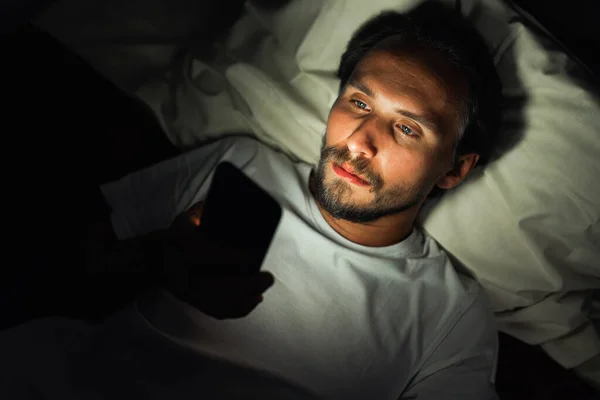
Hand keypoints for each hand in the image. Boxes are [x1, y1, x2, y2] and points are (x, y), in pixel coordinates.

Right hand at [162, 201, 274, 318]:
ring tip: (263, 290)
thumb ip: (205, 213)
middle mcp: (183, 273)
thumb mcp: (187, 219)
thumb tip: (227, 206)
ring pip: (219, 302)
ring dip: (245, 299)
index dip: (228, 258)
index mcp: (182, 247)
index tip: (250, 257)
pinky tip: (254, 301)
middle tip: (267, 277)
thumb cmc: (176, 236)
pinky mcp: (192, 302)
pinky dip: (238, 310)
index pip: (204, 254)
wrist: (153, 259)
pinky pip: (217, 311)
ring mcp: (187, 291)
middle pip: (217, 286)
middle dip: (247, 284)